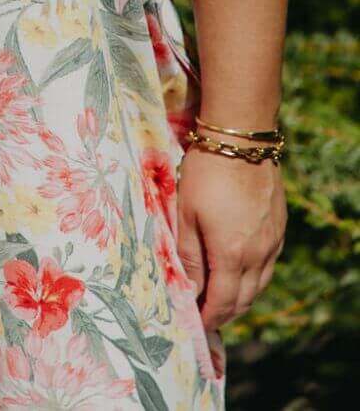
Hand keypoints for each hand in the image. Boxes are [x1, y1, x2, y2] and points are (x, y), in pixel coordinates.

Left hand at [175, 146, 286, 329]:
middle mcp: (258, 254)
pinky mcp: (279, 227)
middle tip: (206, 315)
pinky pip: (268, 264)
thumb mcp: (186, 213)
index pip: (222, 302)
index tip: (196, 324)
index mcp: (231, 254)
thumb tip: (189, 290)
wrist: (242, 139)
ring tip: (222, 298)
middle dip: (225, 312)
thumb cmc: (206, 173)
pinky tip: (241, 270)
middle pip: (244, 299)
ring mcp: (272, 241)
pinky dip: (254, 277)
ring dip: (241, 297)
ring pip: (259, 284)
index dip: (208, 318)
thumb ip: (188, 255)